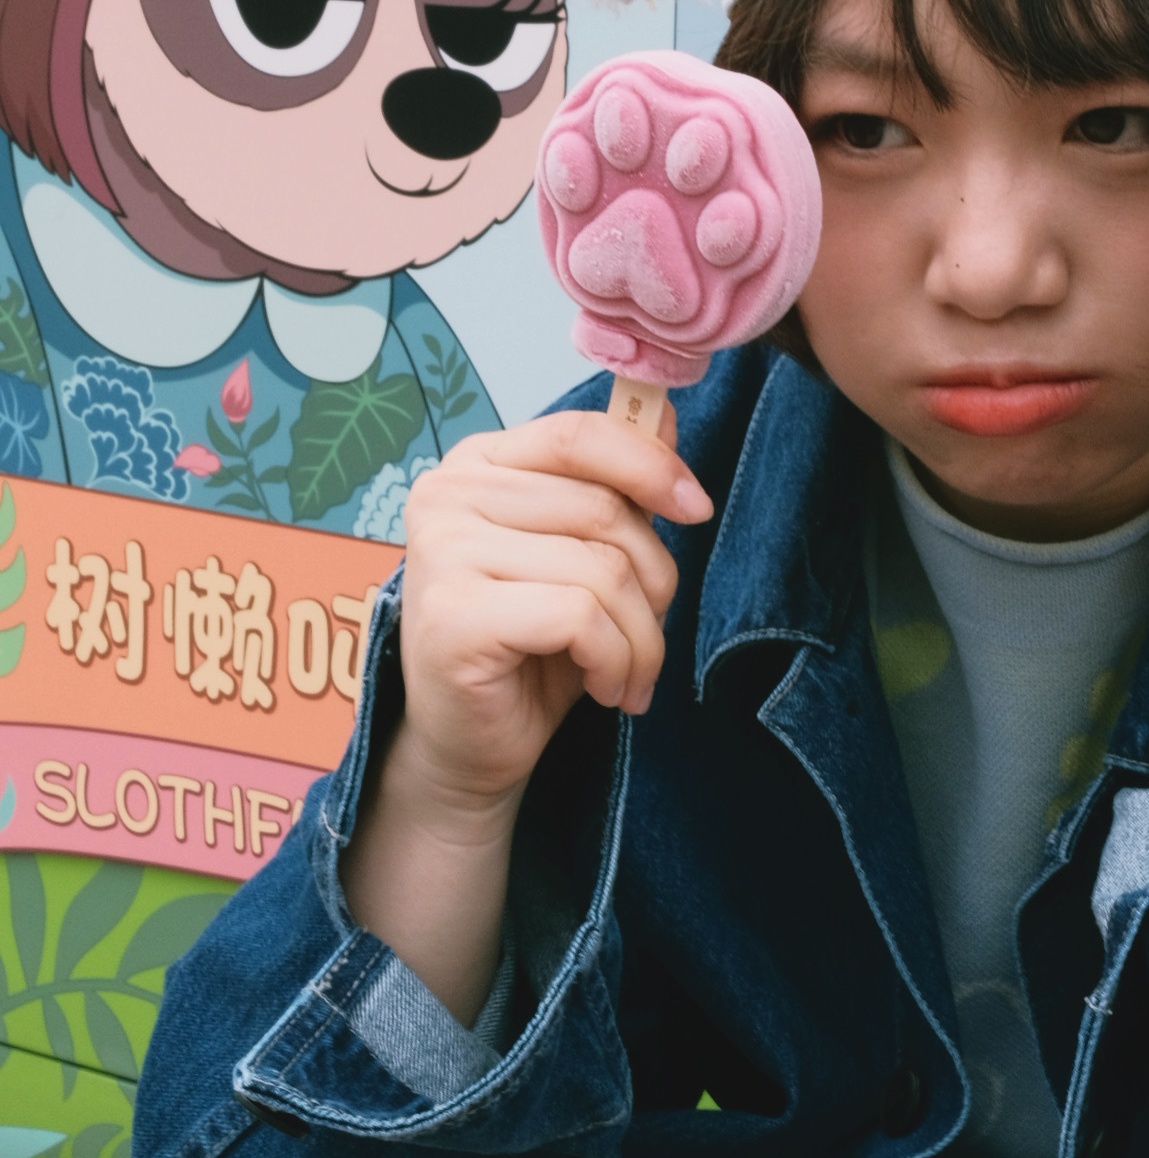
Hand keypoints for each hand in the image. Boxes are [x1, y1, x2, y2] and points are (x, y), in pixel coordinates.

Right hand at [395, 406, 711, 813]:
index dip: (651, 465)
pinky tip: (603, 687)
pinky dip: (613, 659)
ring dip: (640, 637)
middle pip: (601, 510)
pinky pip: (579, 616)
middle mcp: (447, 495)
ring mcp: (442, 552)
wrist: (470, 745)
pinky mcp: (453, 615)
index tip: (696, 509)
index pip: (578, 434)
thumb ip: (615, 485)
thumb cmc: (530, 648)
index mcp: (478, 465)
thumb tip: (666, 412)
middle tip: (651, 636)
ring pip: (600, 569)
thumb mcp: (584, 555)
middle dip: (654, 582)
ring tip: (628, 674)